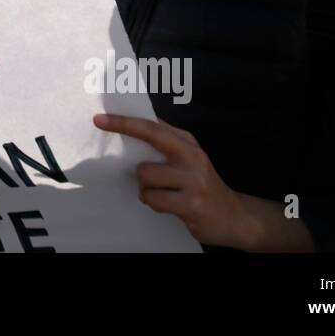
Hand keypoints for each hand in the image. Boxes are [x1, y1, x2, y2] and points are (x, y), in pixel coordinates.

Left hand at [94, 113, 257, 249]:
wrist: (234, 217)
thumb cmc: (202, 186)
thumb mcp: (189, 159)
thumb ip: (166, 144)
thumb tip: (133, 127)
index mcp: (188, 143)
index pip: (153, 126)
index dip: (125, 121)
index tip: (100, 118)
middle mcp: (193, 157)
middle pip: (151, 139)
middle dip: (123, 130)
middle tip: (101, 126)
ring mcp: (194, 180)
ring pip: (145, 175)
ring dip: (144, 187)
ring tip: (159, 193)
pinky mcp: (192, 204)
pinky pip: (154, 199)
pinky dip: (153, 203)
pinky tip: (166, 205)